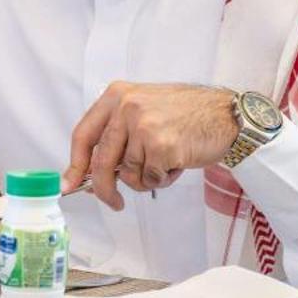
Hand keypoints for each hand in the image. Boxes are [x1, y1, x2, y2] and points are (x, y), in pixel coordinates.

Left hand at [64, 83, 238, 209]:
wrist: (228, 114)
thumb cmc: (186, 114)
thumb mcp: (143, 109)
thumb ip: (116, 134)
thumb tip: (88, 172)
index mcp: (116, 95)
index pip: (83, 135)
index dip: (75, 164)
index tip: (69, 184)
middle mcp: (126, 107)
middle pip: (101, 161)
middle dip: (104, 189)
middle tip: (113, 202)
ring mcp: (144, 126)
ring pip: (128, 173)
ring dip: (146, 179)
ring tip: (166, 161)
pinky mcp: (162, 146)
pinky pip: (151, 178)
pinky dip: (163, 179)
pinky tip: (177, 162)